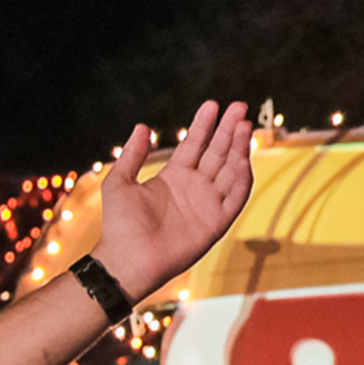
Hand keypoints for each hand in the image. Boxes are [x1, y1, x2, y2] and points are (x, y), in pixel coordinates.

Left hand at [91, 99, 256, 299]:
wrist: (127, 259)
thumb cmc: (119, 225)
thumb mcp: (120, 182)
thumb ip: (132, 155)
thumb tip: (143, 127)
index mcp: (174, 177)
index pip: (195, 144)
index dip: (204, 125)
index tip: (213, 104)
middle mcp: (194, 188)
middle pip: (217, 153)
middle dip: (229, 130)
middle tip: (239, 106)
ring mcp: (207, 204)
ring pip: (230, 170)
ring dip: (239, 148)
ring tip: (244, 125)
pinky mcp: (217, 222)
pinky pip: (235, 196)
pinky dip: (241, 177)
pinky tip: (243, 157)